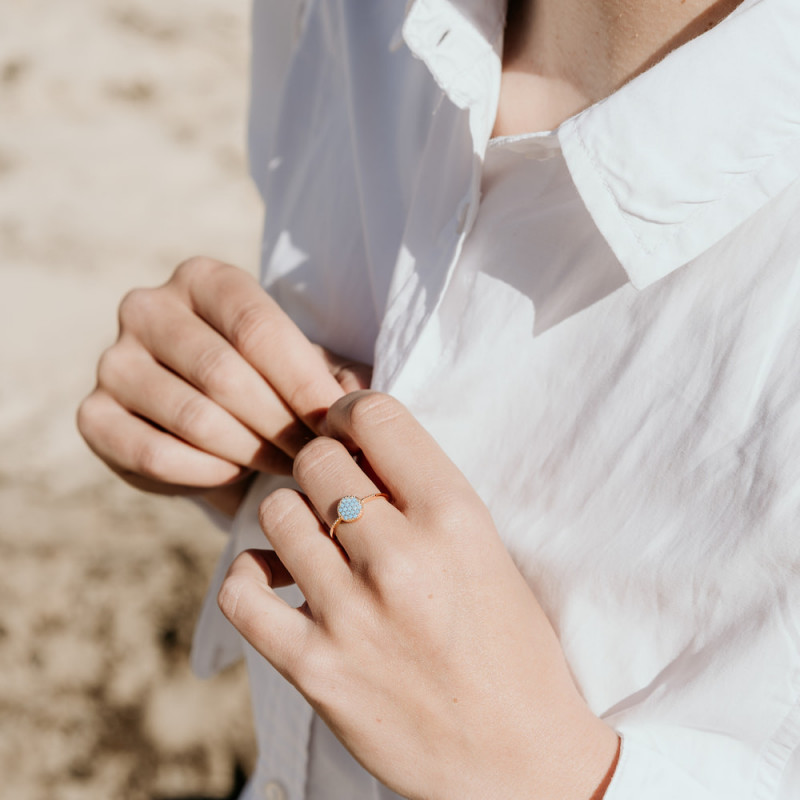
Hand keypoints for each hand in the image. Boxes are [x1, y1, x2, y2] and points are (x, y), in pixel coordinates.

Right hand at [77, 257, 370, 514]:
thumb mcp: (305, 367)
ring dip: (250, 452)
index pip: (258, 328)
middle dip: (281, 425)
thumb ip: (334, 376)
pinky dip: (205, 472)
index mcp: (204, 279)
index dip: (304, 383)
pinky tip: (232, 473)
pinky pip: (155, 454)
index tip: (338, 425)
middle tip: (315, 458)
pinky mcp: (93, 415)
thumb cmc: (267, 385)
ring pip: (194, 418)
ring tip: (284, 466)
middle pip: (226, 374)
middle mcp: (148, 307)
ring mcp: (113, 360)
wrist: (208, 423)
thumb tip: (354, 404)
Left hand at [218, 391, 619, 798]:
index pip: (376, 417)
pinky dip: (249, 576)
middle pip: (317, 459)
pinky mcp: (316, 669)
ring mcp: (353, 615)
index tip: (349, 429)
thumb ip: (421, 492)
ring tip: (313, 541)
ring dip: (290, 518)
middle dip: (322, 466)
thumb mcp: (485, 548)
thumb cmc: (511, 646)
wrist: (520, 756)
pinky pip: (241, 593)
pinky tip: (275, 580)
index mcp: (455, 518)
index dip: (352, 412)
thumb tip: (352, 437)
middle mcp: (401, 558)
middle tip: (336, 494)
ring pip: (276, 512)